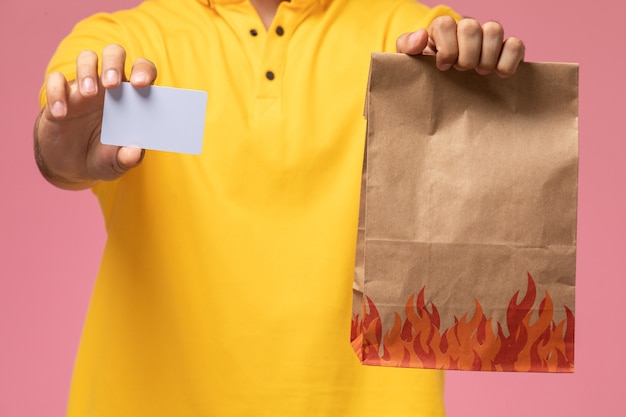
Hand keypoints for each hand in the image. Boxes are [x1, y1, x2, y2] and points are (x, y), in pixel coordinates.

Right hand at [34, 44, 156, 188]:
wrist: (72, 165)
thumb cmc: (104, 156)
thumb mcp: (117, 162)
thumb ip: (127, 157)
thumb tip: (134, 152)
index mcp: (131, 97)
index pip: (142, 71)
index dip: (143, 71)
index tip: (141, 84)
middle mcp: (109, 86)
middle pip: (114, 54)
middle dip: (113, 63)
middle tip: (111, 84)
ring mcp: (84, 87)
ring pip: (86, 58)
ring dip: (87, 71)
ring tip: (88, 94)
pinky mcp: (60, 95)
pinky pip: (56, 80)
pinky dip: (57, 93)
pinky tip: (61, 114)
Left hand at [396, 16, 524, 76]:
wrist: (446, 88)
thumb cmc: (428, 73)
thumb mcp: (411, 62)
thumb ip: (407, 47)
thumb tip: (421, 37)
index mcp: (443, 29)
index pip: (445, 24)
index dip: (446, 48)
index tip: (443, 67)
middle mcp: (467, 29)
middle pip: (470, 27)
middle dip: (465, 55)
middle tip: (462, 70)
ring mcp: (488, 37)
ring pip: (495, 29)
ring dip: (486, 57)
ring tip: (479, 73)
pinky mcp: (507, 49)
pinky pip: (516, 45)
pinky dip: (508, 60)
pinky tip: (499, 75)